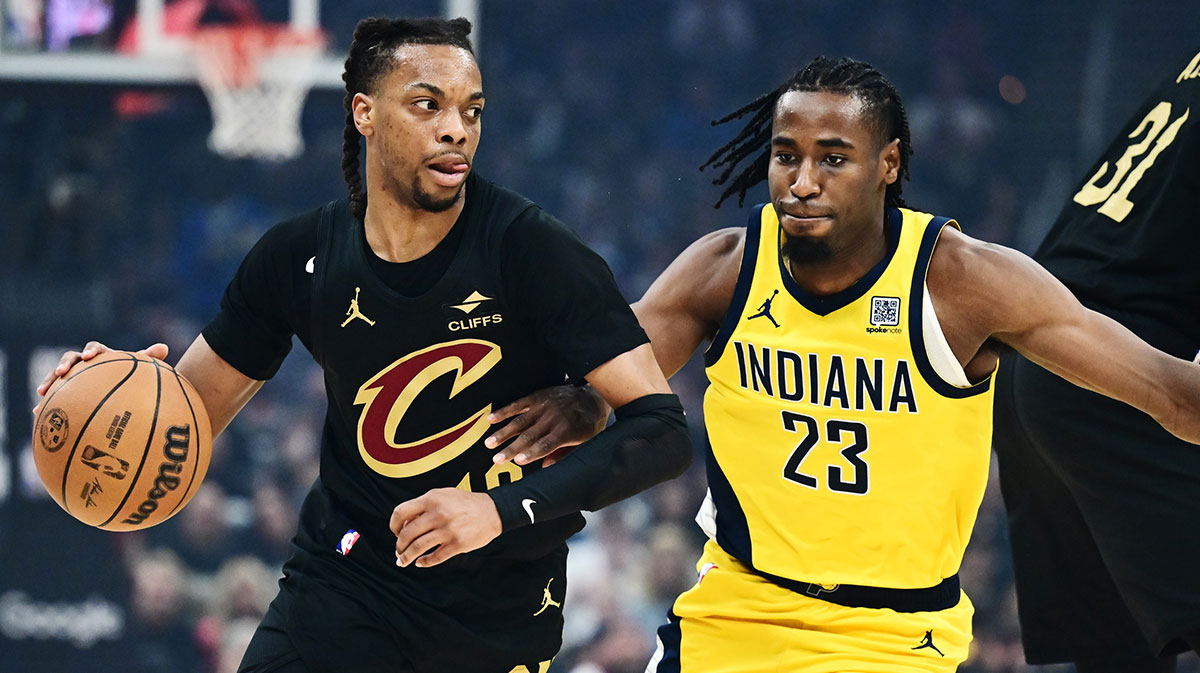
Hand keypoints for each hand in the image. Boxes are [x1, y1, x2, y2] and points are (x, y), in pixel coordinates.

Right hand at [34, 341, 168, 410]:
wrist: (120, 387)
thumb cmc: (131, 376)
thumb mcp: (139, 368)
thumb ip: (148, 358)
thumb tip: (165, 347)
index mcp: (101, 355)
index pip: (94, 348)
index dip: (90, 350)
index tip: (89, 357)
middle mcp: (84, 363)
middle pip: (70, 358)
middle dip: (64, 364)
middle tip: (62, 372)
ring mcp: (73, 377)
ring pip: (57, 376)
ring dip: (49, 381)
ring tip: (41, 392)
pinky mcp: (66, 391)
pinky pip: (53, 395)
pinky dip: (45, 402)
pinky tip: (36, 413)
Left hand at [390, 488, 501, 567]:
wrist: (492, 511)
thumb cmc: (465, 503)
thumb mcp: (442, 495)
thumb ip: (423, 506)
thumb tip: (403, 525)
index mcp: (431, 499)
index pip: (400, 513)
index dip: (393, 525)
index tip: (395, 533)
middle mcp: (438, 514)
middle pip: (407, 534)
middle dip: (399, 546)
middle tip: (399, 551)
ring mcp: (448, 530)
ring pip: (418, 548)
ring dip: (406, 557)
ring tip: (403, 561)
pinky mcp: (458, 544)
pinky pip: (435, 557)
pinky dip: (424, 562)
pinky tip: (421, 562)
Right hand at [485, 385, 608, 466]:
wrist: (592, 396)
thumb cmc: (588, 424)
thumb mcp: (585, 442)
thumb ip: (565, 455)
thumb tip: (546, 467)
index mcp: (566, 431)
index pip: (546, 444)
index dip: (532, 453)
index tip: (518, 461)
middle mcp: (553, 418)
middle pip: (529, 436)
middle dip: (511, 448)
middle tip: (496, 460)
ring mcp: (544, 406)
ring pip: (520, 421)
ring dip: (503, 433)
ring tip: (489, 443)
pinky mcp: (537, 397)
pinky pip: (518, 404)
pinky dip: (504, 411)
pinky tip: (491, 419)